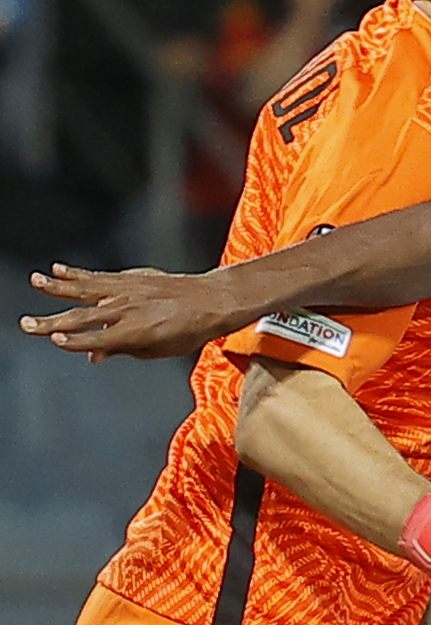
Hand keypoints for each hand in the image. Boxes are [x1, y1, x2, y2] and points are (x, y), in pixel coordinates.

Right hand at [21, 262, 258, 358]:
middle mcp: (127, 310)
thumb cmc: (188, 331)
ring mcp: (126, 292)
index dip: (75, 342)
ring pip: (85, 290)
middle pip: (82, 317)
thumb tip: (93, 355)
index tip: (55, 340)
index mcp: (134, 333)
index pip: (97, 339)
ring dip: (57, 287)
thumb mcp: (159, 350)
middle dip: (52, 322)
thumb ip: (124, 351)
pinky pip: (98, 276)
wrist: (209, 301)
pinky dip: (77, 273)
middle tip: (27, 324)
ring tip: (36, 281)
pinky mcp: (129, 278)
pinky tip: (58, 269)